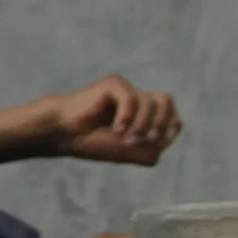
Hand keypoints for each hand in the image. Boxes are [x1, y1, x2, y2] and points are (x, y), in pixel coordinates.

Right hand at [48, 75, 181, 165]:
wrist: (64, 135)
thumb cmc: (94, 142)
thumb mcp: (132, 152)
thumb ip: (157, 145)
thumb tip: (172, 128)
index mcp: (144, 114)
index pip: (172, 116)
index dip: (166, 130)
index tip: (148, 144)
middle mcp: (137, 98)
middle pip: (167, 101)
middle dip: (159, 123)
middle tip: (141, 139)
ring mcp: (126, 90)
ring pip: (151, 101)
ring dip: (141, 125)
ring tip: (123, 137)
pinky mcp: (113, 84)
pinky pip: (132, 98)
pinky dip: (127, 117)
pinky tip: (115, 128)